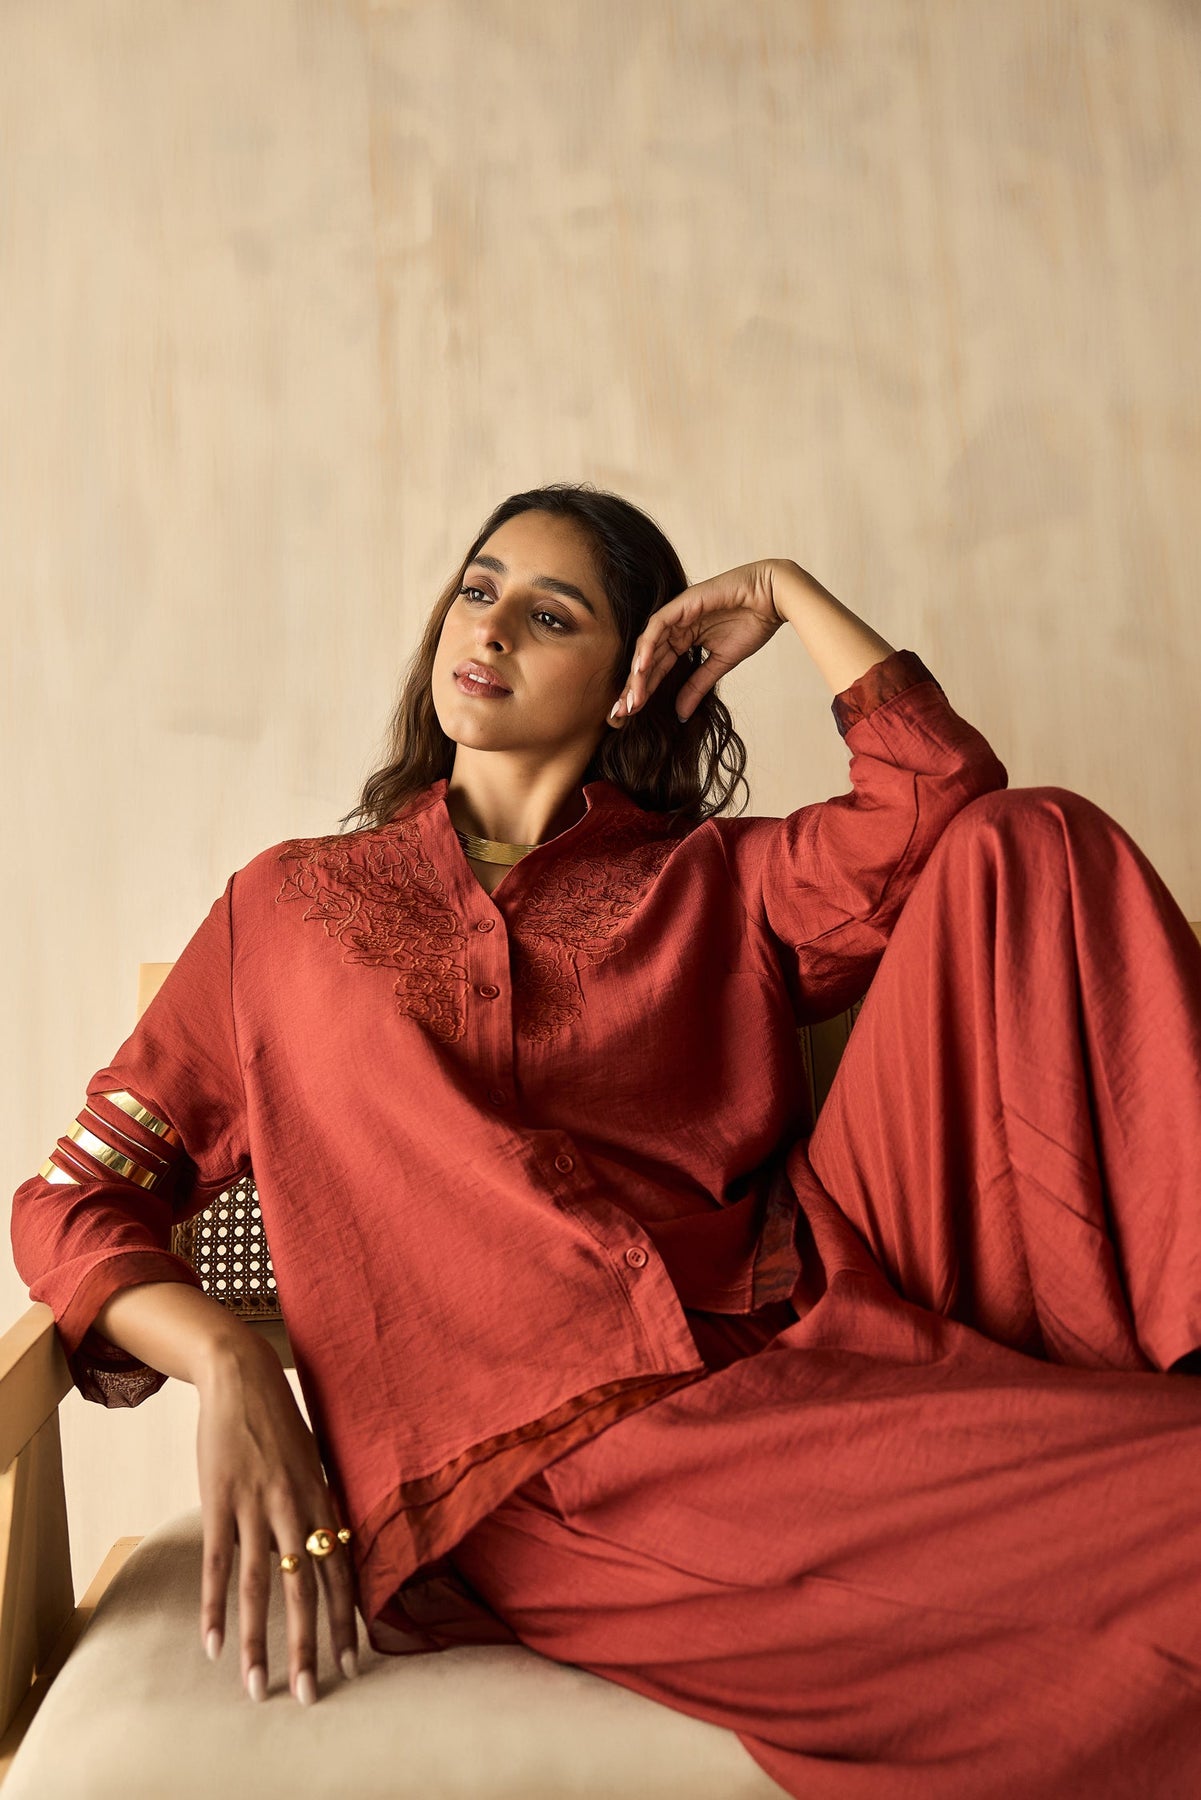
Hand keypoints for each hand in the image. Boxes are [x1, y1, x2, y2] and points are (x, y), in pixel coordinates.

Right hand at [196, 1331, 358, 1704]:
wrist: (243, 1378)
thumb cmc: (281, 1423)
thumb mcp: (312, 1463)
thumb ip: (318, 1507)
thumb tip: (325, 1550)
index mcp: (322, 1501)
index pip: (341, 1572)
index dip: (346, 1618)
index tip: (351, 1661)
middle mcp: (295, 1509)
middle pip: (307, 1590)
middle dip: (310, 1646)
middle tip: (309, 1693)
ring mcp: (256, 1507)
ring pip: (261, 1588)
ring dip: (259, 1642)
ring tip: (258, 1687)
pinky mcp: (220, 1502)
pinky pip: (218, 1565)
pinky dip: (214, 1608)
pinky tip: (212, 1645)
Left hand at [615, 558, 789, 724]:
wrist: (772, 598)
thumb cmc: (751, 624)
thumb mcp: (721, 664)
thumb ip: (697, 686)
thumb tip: (680, 714)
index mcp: (682, 640)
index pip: (656, 669)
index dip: (643, 692)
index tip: (630, 716)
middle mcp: (675, 628)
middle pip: (646, 660)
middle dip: (633, 688)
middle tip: (620, 714)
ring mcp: (677, 614)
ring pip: (648, 645)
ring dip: (638, 673)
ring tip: (631, 699)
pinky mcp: (682, 603)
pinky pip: (658, 626)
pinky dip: (648, 647)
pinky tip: (641, 669)